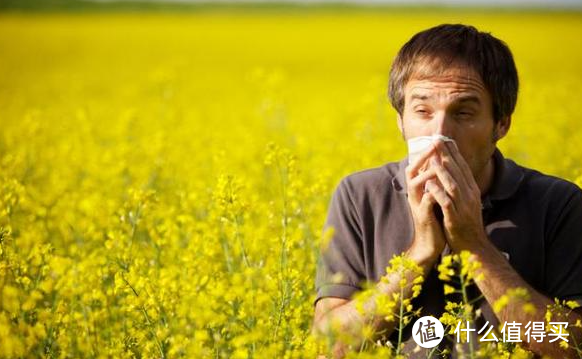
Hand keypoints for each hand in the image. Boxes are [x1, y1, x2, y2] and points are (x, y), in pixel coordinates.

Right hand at [405, 143, 446, 265]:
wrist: (429, 243)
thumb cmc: (435, 219)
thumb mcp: (434, 197)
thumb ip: (435, 182)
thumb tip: (441, 164)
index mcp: (418, 188)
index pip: (419, 165)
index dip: (427, 152)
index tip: (439, 139)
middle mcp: (415, 194)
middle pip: (412, 170)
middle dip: (423, 157)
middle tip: (434, 144)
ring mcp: (417, 204)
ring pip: (416, 184)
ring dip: (426, 173)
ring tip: (437, 163)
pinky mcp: (423, 216)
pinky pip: (425, 202)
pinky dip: (432, 193)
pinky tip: (440, 187)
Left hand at [426, 140, 486, 251]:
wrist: (473, 246)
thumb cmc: (465, 223)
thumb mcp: (465, 202)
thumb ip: (460, 187)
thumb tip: (452, 171)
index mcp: (472, 191)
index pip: (463, 167)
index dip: (454, 153)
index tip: (445, 139)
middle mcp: (470, 196)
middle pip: (459, 172)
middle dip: (448, 155)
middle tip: (438, 140)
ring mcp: (463, 207)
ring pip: (453, 185)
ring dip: (443, 171)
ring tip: (433, 158)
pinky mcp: (455, 219)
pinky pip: (447, 203)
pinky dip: (438, 192)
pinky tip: (430, 184)